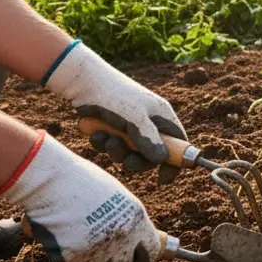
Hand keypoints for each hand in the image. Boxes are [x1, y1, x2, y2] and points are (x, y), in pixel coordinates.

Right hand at [1, 133, 160, 261]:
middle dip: (111, 260)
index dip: (142, 258)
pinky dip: (64, 252)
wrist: (50, 180)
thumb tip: (135, 235)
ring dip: (86, 254)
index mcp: (136, 219)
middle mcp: (122, 237)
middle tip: (97, 245)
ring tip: (74, 228)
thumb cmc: (80, 180)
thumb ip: (126, 219)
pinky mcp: (73, 257)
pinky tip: (59, 231)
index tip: (135, 260)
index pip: (150, 252)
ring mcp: (99, 249)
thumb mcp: (116, 195)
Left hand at [43, 41, 187, 183]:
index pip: (179, 142)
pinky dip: (103, 144)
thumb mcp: (135, 118)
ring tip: (105, 139)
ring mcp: (130, 126)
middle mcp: (149, 122)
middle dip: (137, 160)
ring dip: (116, 151)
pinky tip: (94, 134)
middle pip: (152, 154)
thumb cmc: (115, 95)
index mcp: (162, 117)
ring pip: (129, 152)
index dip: (175, 161)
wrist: (82, 82)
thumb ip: (149, 140)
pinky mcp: (112, 128)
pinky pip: (112, 146)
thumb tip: (162, 160)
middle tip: (126, 163)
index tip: (164, 178)